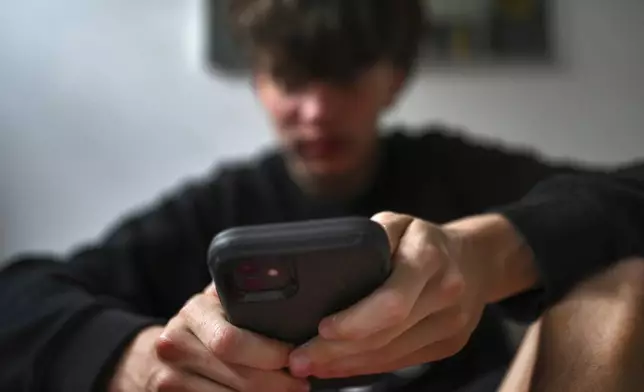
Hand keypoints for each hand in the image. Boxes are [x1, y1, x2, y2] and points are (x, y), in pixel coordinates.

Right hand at [109, 285, 309, 391]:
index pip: (232, 341)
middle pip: (239, 377)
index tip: (293, 356)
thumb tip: (286, 288)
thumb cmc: (199, 327)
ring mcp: (168, 380)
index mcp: (192, 313)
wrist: (151, 358)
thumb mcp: (216, 303)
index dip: (270, 354)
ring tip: (287, 390)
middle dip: (278, 382)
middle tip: (301, 382)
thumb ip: (242, 295)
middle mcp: (174, 346)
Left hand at [288, 212, 509, 378]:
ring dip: (347, 364)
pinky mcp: (449, 345)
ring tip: (310, 366)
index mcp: (429, 258)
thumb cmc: (425, 239)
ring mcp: (451, 325)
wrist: (478, 260)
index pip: (392, 300)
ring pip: (392, 355)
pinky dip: (367, 367)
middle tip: (298, 359)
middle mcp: (445, 293)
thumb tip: (326, 265)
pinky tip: (339, 367)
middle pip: (387, 334)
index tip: (321, 328)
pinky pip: (402, 362)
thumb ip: (370, 237)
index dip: (355, 320)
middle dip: (338, 351)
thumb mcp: (399, 222)